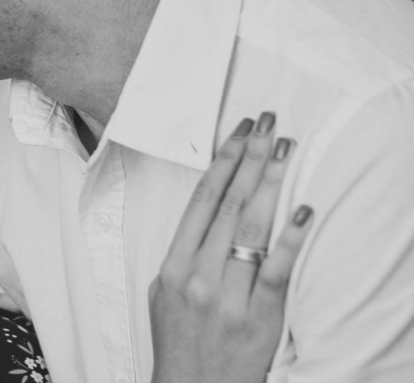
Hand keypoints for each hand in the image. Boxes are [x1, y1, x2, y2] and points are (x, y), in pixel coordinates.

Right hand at [149, 113, 314, 382]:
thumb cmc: (179, 344)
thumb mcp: (163, 294)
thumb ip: (184, 255)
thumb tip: (207, 214)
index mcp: (172, 266)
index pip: (201, 200)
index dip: (223, 161)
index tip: (239, 131)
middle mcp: (197, 275)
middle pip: (228, 204)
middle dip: (250, 158)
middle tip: (268, 123)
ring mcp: (226, 297)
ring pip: (251, 228)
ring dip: (270, 183)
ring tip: (285, 149)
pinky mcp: (257, 318)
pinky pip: (275, 271)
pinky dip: (291, 239)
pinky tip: (304, 211)